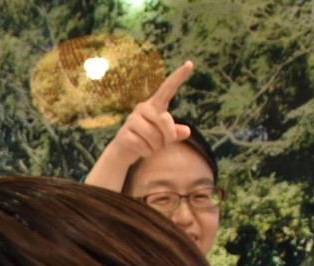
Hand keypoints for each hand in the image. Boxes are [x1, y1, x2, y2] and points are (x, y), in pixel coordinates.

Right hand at [83, 60, 193, 189]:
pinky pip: (143, 146)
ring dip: (155, 147)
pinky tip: (140, 150)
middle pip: (165, 121)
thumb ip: (175, 132)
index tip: (189, 64)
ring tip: (149, 146)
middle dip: (168, 137)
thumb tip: (187, 131)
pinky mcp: (124, 133)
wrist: (124, 151)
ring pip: (154, 137)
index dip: (178, 77)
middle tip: (162, 144)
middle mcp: (143, 108)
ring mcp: (132, 120)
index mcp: (155, 106)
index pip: (168, 89)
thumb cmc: (148, 140)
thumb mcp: (164, 136)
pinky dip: (146, 152)